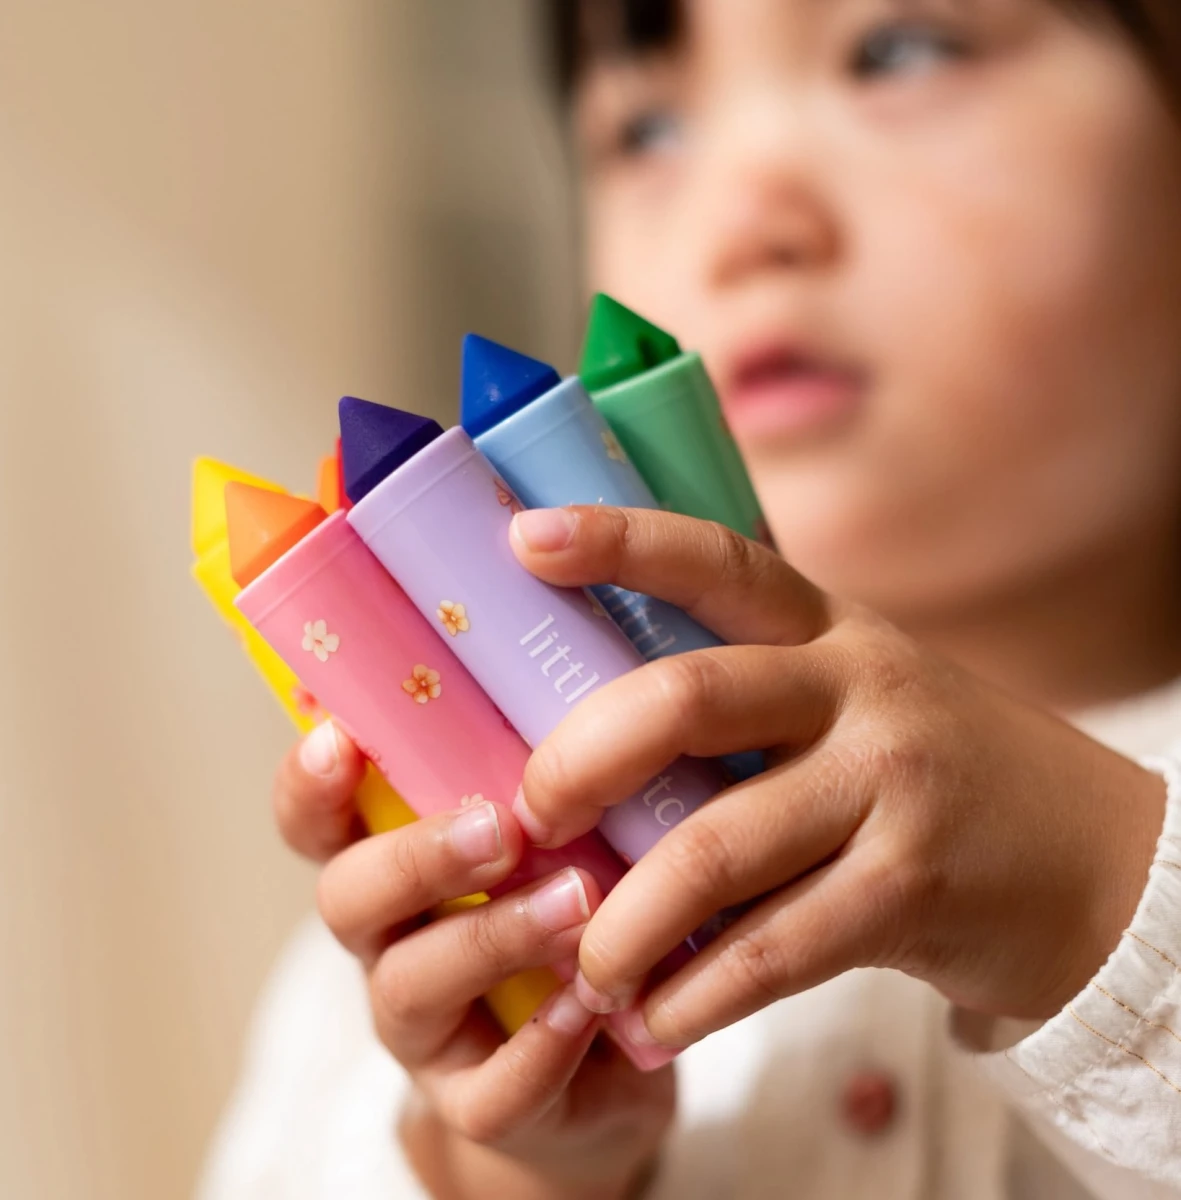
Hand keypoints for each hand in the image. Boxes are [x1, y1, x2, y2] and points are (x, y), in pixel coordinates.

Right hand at [271, 730, 674, 1196]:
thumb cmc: (569, 912)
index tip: (339, 736)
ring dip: (491, 935)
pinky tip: (590, 1001)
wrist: (603, 1063)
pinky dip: (541, 1043)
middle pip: (347, 898)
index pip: (317, 819)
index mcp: (395, 863)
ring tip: (576, 902)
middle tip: (498, 828)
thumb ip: (533, 768)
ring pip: (410, 985)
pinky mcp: (478, 1103)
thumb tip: (552, 658)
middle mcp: (390, 943)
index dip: (310, 782)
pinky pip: (492, 1089)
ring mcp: (425, 1031)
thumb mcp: (548, 832)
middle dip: (415, 857)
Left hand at [509, 506, 1166, 1048]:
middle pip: (686, 700)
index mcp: (827, 629)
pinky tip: (653, 1022)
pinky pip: (771, 950)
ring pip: (713, 849)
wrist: (1095, 859)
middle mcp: (857, 689)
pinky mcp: (912, 888)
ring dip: (623, 924)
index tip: (527, 538)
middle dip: (579, 763)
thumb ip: (749, 703)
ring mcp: (889, 785)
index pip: (715, 559)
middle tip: (530, 820)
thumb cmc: (930, 770)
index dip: (619, 541)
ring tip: (581, 969)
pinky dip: (694, 996)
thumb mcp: (854, 696)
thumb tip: (582, 753)